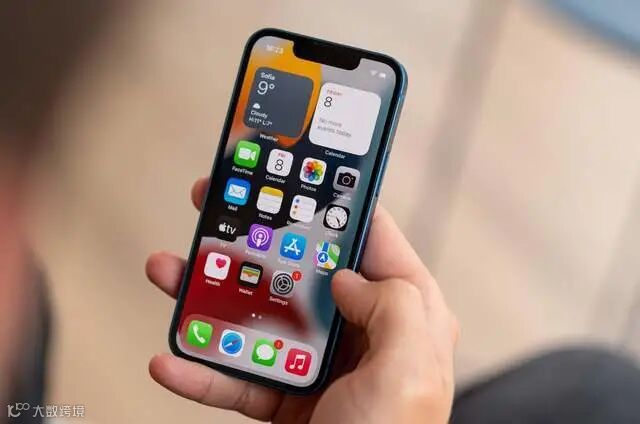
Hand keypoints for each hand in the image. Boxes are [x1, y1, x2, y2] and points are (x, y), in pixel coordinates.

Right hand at [146, 177, 458, 423]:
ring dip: (213, 295)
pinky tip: (171, 358)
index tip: (297, 171)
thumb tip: (342, 275)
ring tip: (172, 270)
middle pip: (302, 272)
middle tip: (216, 208)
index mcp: (406, 318)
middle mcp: (362, 336)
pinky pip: (239, 376)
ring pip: (261, 318)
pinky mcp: (286, 401)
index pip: (372, 242)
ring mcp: (321, 368)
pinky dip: (202, 369)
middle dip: (257, 240)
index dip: (336, 203)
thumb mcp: (411, 370)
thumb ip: (392, 303)